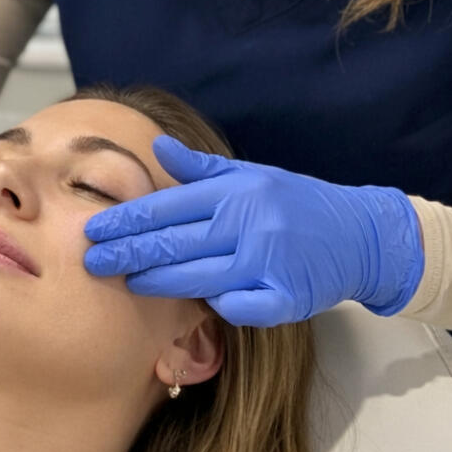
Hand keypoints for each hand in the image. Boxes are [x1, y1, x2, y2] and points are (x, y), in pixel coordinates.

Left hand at [83, 136, 424, 326]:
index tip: (94, 230)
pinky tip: (195, 306)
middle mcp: (249, 223)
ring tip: (127, 282)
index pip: (168, 206)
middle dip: (128, 252)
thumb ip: (200, 170)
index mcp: (236, 191)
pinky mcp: (289, 296)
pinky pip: (242, 307)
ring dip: (158, 281)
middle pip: (176, 242)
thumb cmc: (296, 201)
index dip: (128, 220)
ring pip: (199, 276)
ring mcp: (269, 261)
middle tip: (92, 261)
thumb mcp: (250, 175)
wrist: (360, 233)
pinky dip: (218, 306)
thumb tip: (157, 145)